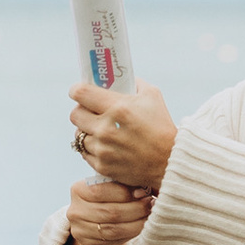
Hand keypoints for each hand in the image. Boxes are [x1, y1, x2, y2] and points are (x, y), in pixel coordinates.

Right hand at [64, 174, 152, 244]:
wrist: (97, 227)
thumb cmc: (109, 201)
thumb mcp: (111, 189)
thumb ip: (122, 186)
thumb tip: (143, 189)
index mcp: (77, 190)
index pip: (100, 190)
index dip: (124, 192)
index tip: (144, 191)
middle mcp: (74, 210)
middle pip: (109, 211)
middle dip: (134, 208)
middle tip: (150, 203)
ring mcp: (80, 230)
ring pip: (113, 228)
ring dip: (136, 221)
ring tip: (149, 214)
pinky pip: (115, 239)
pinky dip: (132, 232)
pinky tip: (143, 226)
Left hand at [69, 78, 176, 193]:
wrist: (170, 161)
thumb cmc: (162, 126)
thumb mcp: (152, 96)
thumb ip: (133, 83)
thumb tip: (118, 79)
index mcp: (118, 107)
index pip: (80, 93)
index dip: (76, 90)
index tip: (79, 91)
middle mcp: (106, 129)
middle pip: (75, 114)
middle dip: (81, 110)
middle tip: (90, 111)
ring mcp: (103, 149)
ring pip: (78, 135)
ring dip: (87, 130)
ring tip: (100, 130)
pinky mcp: (102, 165)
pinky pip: (85, 152)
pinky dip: (92, 148)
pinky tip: (104, 144)